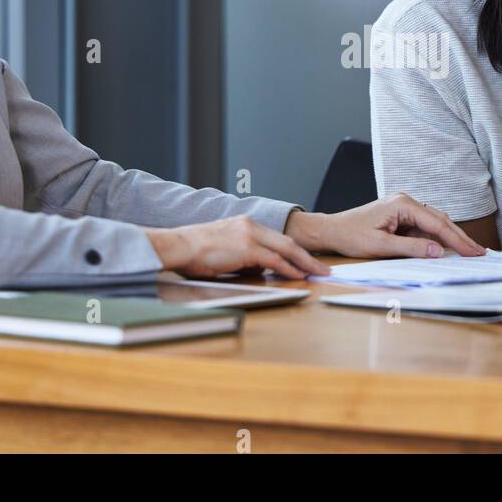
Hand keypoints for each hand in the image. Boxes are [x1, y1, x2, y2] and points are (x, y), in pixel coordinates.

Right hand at [145, 216, 329, 279]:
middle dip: (307, 256)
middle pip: (288, 242)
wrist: (179, 245)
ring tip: (317, 274)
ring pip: (286, 250)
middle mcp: (251, 226)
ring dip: (304, 263)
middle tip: (323, 267)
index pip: (277, 238)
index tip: (306, 260)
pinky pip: (275, 260)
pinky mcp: (247, 248)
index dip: (294, 250)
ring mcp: (250, 235)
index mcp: (245, 224)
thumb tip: (259, 270)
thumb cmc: (194, 251)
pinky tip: (299, 277)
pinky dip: (289, 269)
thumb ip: (243, 257)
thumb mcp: (224, 250)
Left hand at [285, 194, 486, 258]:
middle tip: (480, 253)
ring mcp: (405, 210)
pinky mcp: (403, 218)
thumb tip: (438, 252)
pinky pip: (425, 229)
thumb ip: (410, 248)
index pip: (437, 223)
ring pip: (436, 224)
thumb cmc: (351, 236)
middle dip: (460, 238)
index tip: (474, 252)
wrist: (331, 230)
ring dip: (451, 239)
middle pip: (441, 221)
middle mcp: (407, 202)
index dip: (458, 239)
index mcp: (403, 204)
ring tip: (470, 253)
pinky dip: (438, 240)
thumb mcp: (380, 246)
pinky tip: (449, 251)